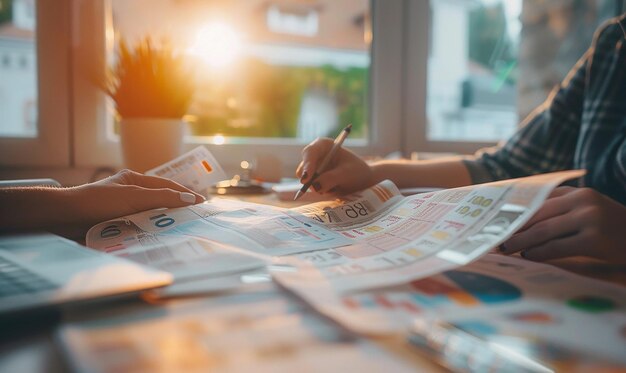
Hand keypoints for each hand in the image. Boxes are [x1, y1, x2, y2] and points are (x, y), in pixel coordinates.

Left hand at [70, 169, 204, 229]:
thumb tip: (190, 199)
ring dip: (163, 225)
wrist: (64, 218)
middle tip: (195, 220)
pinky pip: (139, 230)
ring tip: (182, 232)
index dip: (184, 194)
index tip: (201, 203)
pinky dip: (150, 234)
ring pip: (150, 218)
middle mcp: (130, 194)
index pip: (165, 186)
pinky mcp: (117, 227)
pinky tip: (159, 241)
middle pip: (159, 202)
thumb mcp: (134, 196)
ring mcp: (123, 211)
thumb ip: (162, 198)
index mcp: (134, 180)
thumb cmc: (97, 201)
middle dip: (176, 210)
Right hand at [296, 138, 373, 194]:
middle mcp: (315, 154)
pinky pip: (311, 187)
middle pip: (303, 166)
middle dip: (308, 179)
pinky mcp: (313, 178)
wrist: (362, 179)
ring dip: (318, 186)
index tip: (307, 178)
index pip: (310, 152)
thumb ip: (331, 178)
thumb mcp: (347, 173)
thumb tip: (315, 186)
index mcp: (324, 145)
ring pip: (306, 180)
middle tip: (314, 190)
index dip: (307, 164)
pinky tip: (333, 188)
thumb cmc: (357, 170)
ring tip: (336, 187)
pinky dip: (321, 190)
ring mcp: (313, 167)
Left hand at [501, 186, 625, 262]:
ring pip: (544, 231)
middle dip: (513, 228)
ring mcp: (590, 219)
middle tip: (495, 237)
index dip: (515, 211)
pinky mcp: (594, 240)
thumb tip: (519, 220)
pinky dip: (539, 253)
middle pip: (537, 215)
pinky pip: (557, 247)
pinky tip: (528, 256)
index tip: (496, 220)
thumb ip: (560, 208)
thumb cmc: (609, 228)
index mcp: (578, 192)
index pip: (538, 199)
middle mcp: (583, 201)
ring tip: (506, 248)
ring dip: (521, 242)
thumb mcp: (587, 209)